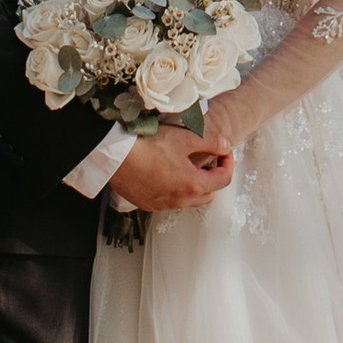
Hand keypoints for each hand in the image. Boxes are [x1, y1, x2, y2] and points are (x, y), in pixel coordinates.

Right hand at [107, 130, 233, 216]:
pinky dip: (174, 189)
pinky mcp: (147, 204)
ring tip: (184, 164)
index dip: (228, 162)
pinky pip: (169, 201)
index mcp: (193, 185)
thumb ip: (212, 141)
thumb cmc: (149, 146)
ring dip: (193, 185)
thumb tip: (225, 146)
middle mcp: (179, 201)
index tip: (222, 150)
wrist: (114, 156)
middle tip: (206, 158)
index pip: (224, 179)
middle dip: (212, 177)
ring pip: (188, 200)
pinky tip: (165, 172)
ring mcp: (162, 205)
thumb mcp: (185, 137)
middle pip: (208, 194)